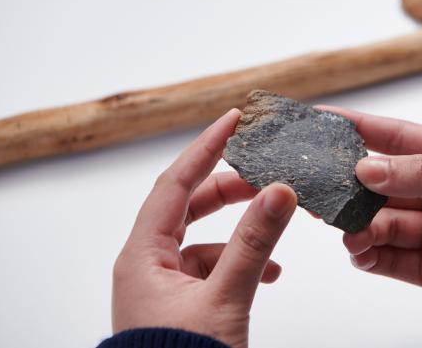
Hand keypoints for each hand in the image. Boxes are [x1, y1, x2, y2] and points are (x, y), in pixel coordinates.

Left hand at [112, 109, 296, 347]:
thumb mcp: (224, 298)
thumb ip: (254, 244)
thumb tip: (279, 193)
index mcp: (142, 255)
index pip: (174, 183)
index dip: (204, 148)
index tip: (231, 120)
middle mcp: (148, 263)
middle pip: (188, 206)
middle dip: (228, 188)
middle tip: (261, 171)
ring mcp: (165, 282)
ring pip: (204, 238)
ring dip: (240, 231)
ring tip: (273, 224)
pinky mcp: (182, 300)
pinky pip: (212, 267)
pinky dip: (240, 262)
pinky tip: (268, 273)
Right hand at [324, 106, 421, 333]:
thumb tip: (367, 168)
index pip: (399, 137)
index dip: (360, 127)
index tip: (323, 120)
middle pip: (383, 184)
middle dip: (352, 189)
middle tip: (324, 194)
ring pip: (381, 223)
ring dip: (360, 228)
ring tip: (351, 236)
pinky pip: (388, 258)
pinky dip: (369, 256)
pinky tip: (362, 255)